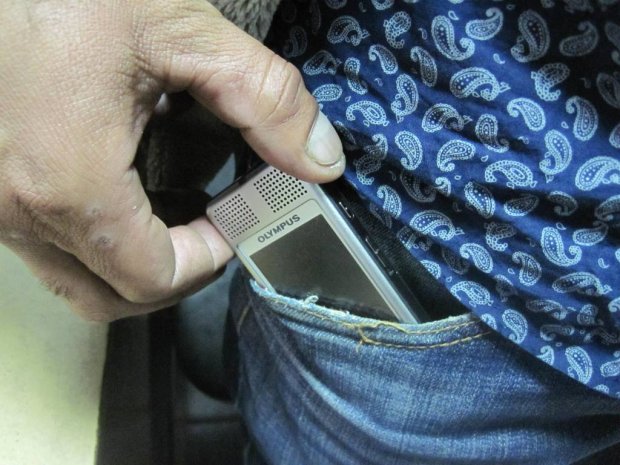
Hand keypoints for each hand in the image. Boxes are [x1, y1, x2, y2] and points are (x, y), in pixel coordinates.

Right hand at [0, 0, 344, 320]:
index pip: (152, 276)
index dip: (207, 262)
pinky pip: (47, 246)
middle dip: (175, 277)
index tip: (234, 224)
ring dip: (133, 266)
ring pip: (74, 281)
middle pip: (110, 298)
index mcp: (69, 180)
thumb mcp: (178, 29)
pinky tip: (126, 192)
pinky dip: (97, 240)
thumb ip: (264, 97)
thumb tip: (323, 161)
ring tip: (175, 214)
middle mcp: (16, 209)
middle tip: (211, 233)